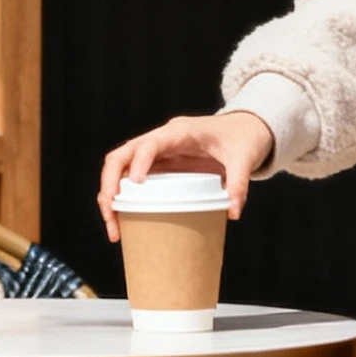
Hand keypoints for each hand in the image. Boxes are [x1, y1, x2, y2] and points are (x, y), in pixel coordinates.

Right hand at [97, 110, 274, 243]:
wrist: (246, 129)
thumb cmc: (242, 137)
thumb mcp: (245, 158)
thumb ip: (239, 183)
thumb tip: (232, 211)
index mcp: (180, 132)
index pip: (149, 144)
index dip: (138, 161)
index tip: (133, 183)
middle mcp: (161, 140)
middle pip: (121, 156)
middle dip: (109, 184)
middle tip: (110, 213)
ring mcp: (157, 154)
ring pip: (120, 168)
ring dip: (109, 195)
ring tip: (114, 227)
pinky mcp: (159, 167)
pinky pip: (131, 180)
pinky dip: (123, 199)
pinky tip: (124, 221)